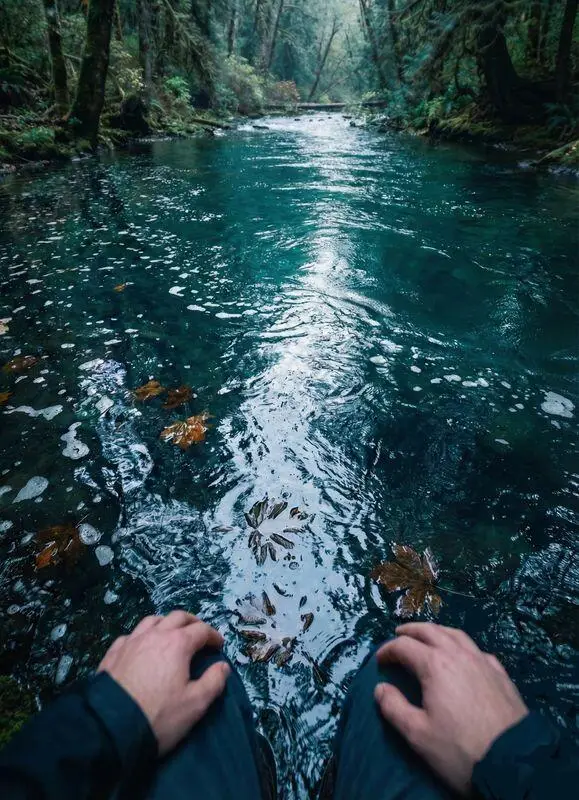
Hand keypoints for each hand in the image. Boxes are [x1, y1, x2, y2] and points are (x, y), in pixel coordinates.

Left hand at [98, 611, 229, 755]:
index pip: (201, 630)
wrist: (110, 729)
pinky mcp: (113, 653)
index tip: (218, 645)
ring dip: (166, 623)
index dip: (213, 636)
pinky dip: (142, 636)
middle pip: (177, 617)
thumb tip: (222, 666)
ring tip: (171, 634)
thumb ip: (214, 682)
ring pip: (152, 620)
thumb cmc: (158, 716)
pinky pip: (131, 635)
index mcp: (177, 644)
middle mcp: (154, 635)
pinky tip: (142, 646)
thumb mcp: (195, 704)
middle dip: (192, 623)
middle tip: (199, 634)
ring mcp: (131, 642)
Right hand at [375, 623, 527, 795]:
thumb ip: (394, 708)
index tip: (379, 661)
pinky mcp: (500, 674)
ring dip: (437, 632)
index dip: (388, 650)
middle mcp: (458, 654)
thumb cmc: (460, 749)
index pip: (404, 647)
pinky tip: (463, 655)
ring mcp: (483, 661)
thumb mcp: (418, 734)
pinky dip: (461, 645)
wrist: (514, 762)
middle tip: (398, 635)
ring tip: (428, 636)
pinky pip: (476, 649)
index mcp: (435, 665)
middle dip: (411, 631)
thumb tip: (381, 688)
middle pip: (430, 631)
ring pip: (456, 635)